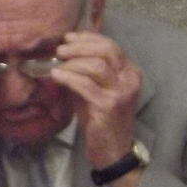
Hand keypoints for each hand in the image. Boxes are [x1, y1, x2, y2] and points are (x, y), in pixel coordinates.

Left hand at [51, 31, 141, 169]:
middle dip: (80, 46)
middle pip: (107, 50)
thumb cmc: (102, 119)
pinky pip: (86, 84)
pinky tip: (56, 76)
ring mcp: (121, 92)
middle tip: (61, 50)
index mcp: (130, 72)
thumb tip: (65, 52)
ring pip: (97, 65)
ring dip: (73, 62)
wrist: (113, 149)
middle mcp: (129, 79)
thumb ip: (87, 71)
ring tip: (57, 64)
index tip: (69, 37)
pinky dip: (69, 77)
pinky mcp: (109, 105)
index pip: (111, 45)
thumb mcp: (97, 89)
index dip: (88, 38)